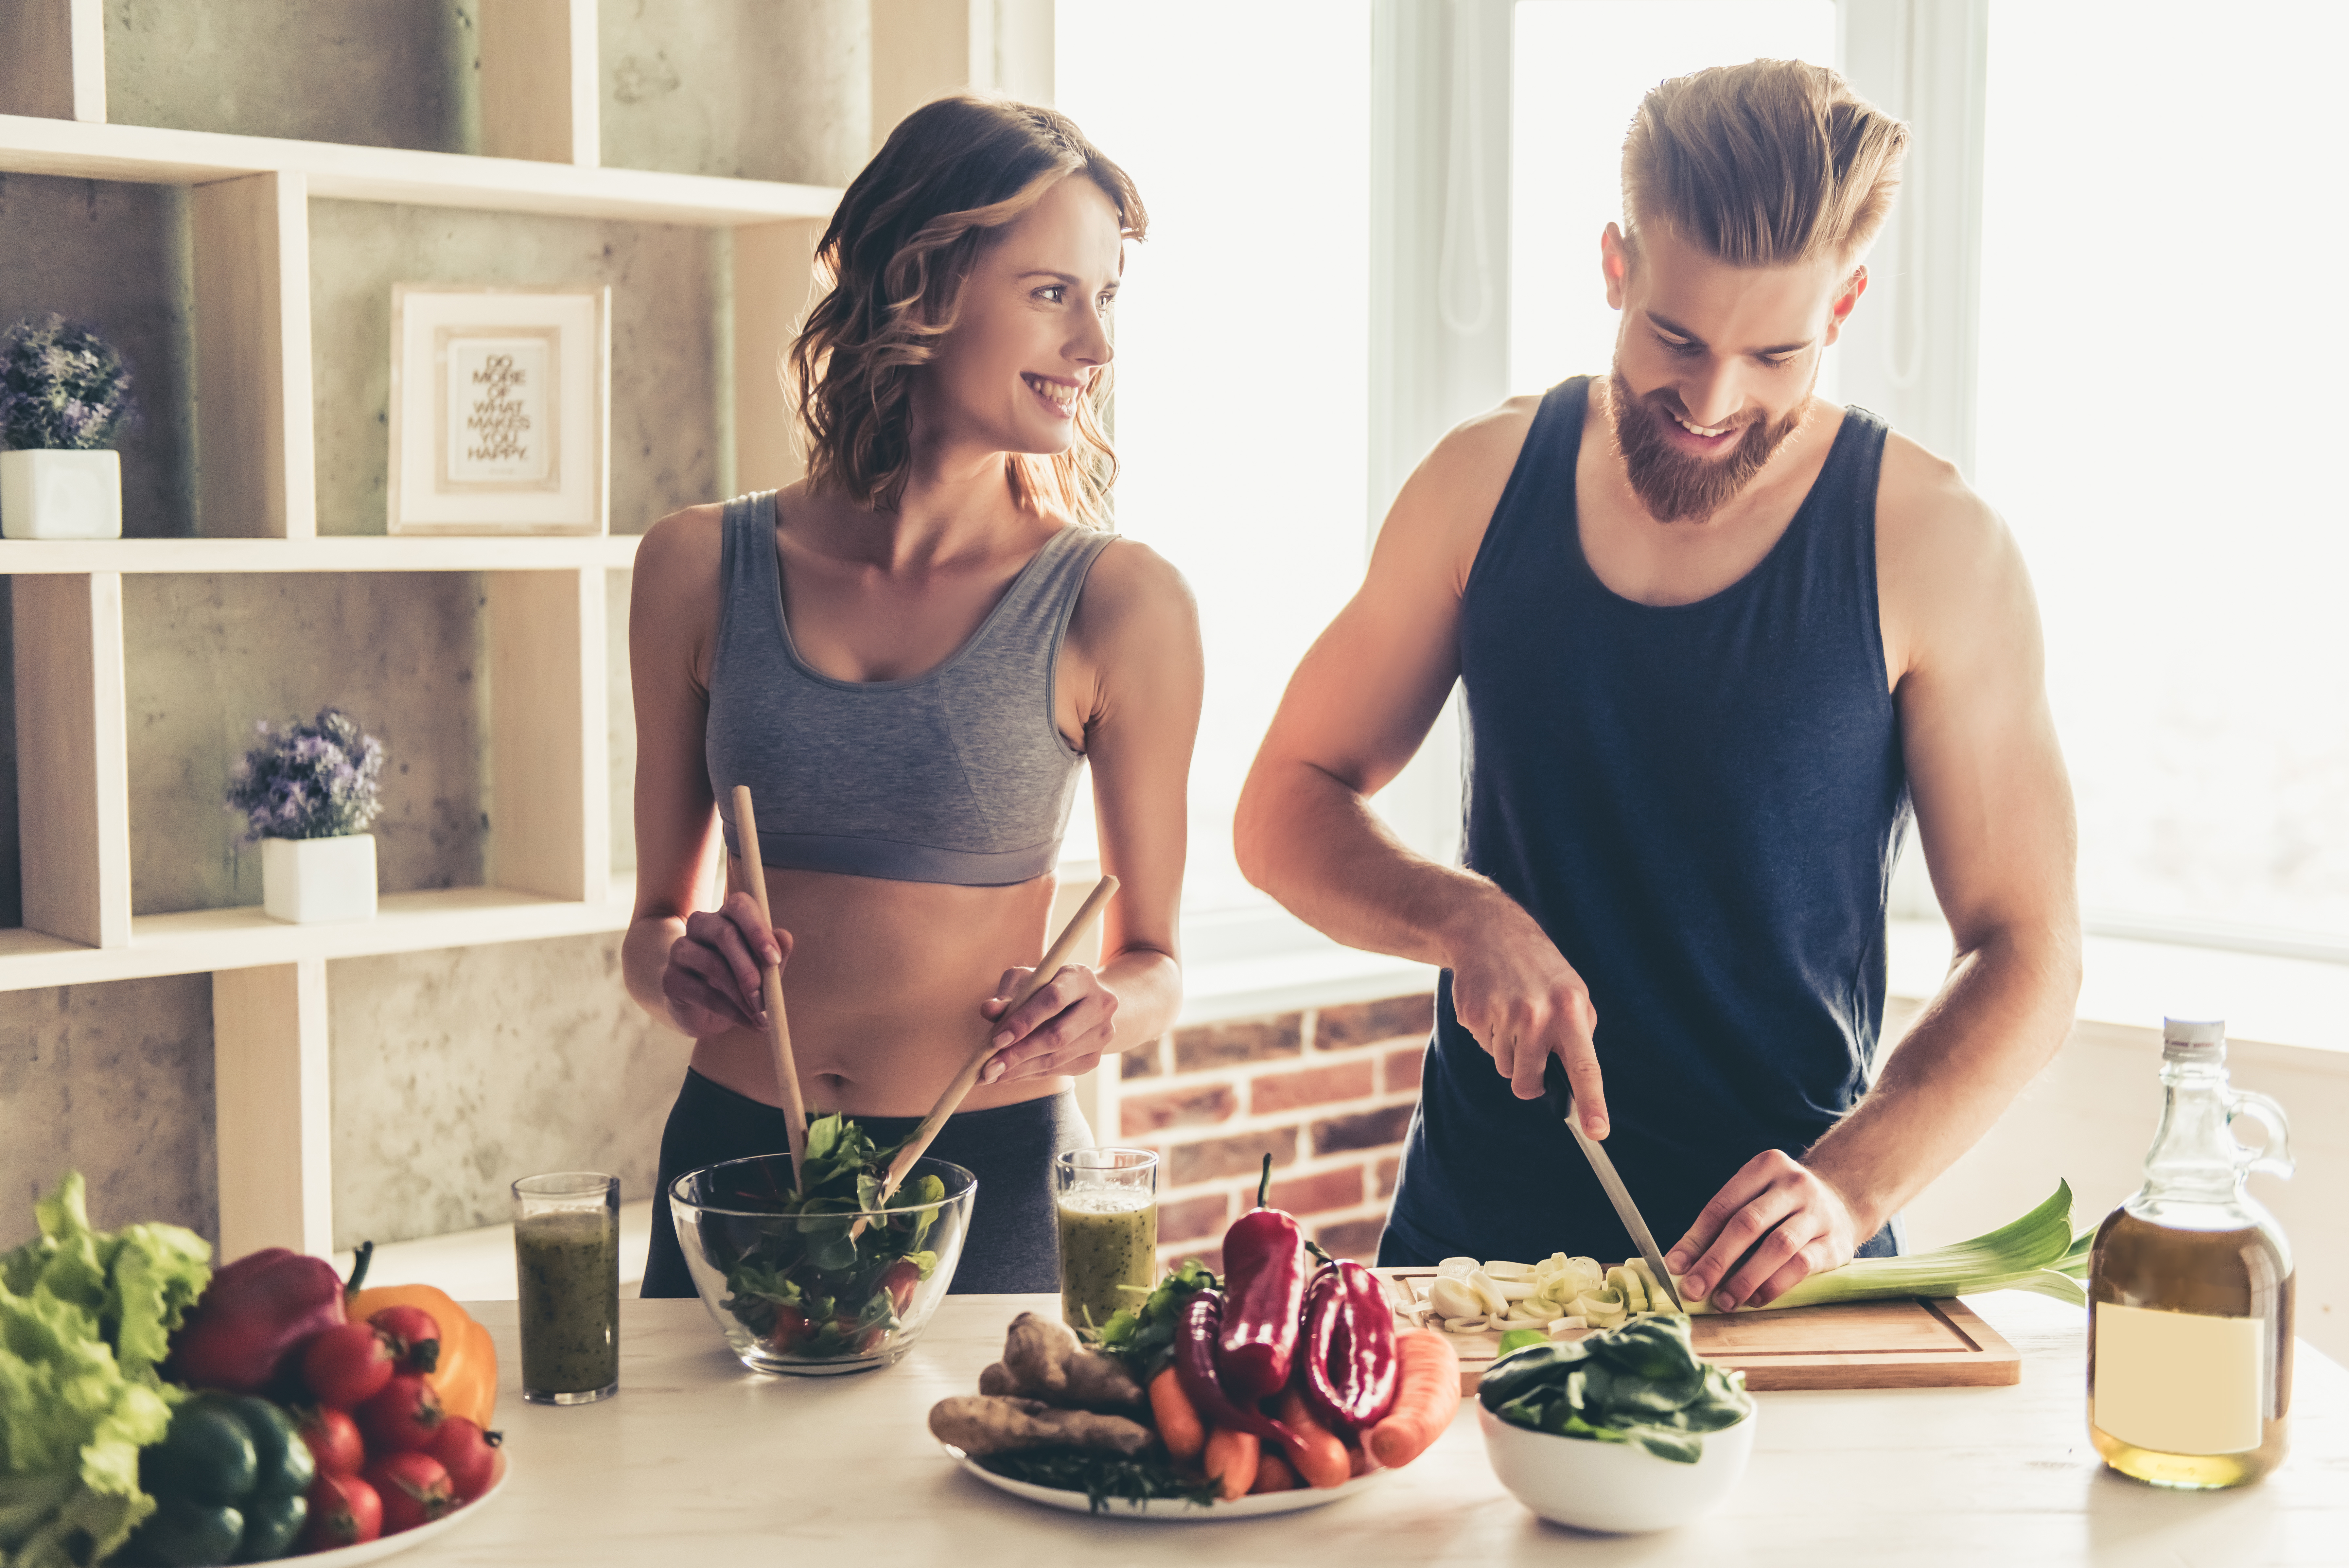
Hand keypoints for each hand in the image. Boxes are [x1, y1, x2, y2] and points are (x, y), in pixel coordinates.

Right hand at [661, 891, 789, 1038]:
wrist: (707, 1013)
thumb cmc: (741, 982)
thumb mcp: (763, 969)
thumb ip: (775, 953)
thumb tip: (784, 937)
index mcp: (726, 916)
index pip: (739, 905)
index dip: (758, 929)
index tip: (774, 959)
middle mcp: (700, 926)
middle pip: (725, 933)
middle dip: (750, 969)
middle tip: (766, 998)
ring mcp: (681, 950)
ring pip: (714, 964)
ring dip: (742, 995)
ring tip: (762, 1016)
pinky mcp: (671, 979)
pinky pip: (703, 993)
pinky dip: (731, 1011)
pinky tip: (749, 1023)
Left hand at [976, 963, 1118, 1085]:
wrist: (1083, 1002)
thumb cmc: (1046, 987)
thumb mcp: (1025, 981)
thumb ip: (1007, 994)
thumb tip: (988, 1010)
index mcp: (1081, 977)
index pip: (1054, 999)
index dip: (1025, 1021)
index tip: (996, 1040)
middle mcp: (1100, 1005)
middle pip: (1058, 1035)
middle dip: (1019, 1053)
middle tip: (988, 1067)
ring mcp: (1101, 1034)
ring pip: (1057, 1058)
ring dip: (1020, 1070)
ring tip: (991, 1075)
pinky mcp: (1094, 1057)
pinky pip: (1059, 1071)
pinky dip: (1030, 1074)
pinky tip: (1009, 1075)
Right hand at [1444, 895, 1606, 1136]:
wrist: (1488, 930)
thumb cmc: (1540, 969)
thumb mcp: (1573, 992)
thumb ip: (1578, 1034)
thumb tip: (1575, 1084)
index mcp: (1569, 1009)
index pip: (1584, 1066)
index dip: (1592, 1102)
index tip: (1598, 1132)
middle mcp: (1536, 1015)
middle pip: (1528, 1082)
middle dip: (1528, 1079)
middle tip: (1529, 1049)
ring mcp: (1502, 1015)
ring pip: (1505, 1067)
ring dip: (1509, 1050)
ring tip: (1512, 1013)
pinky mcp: (1473, 1014)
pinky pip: (1484, 1047)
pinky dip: (1489, 1033)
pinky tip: (1493, 1004)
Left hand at [1665, 1151, 1861, 1310]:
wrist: (1843, 1202)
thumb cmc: (1781, 1207)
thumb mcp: (1753, 1200)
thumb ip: (1719, 1226)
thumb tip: (1680, 1264)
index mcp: (1765, 1167)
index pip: (1722, 1206)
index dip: (1695, 1239)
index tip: (1675, 1267)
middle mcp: (1793, 1184)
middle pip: (1747, 1224)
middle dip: (1716, 1260)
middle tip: (1693, 1289)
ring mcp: (1818, 1212)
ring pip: (1777, 1246)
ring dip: (1745, 1278)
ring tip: (1724, 1301)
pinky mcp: (1836, 1242)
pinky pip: (1801, 1265)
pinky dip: (1774, 1285)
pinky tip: (1755, 1299)